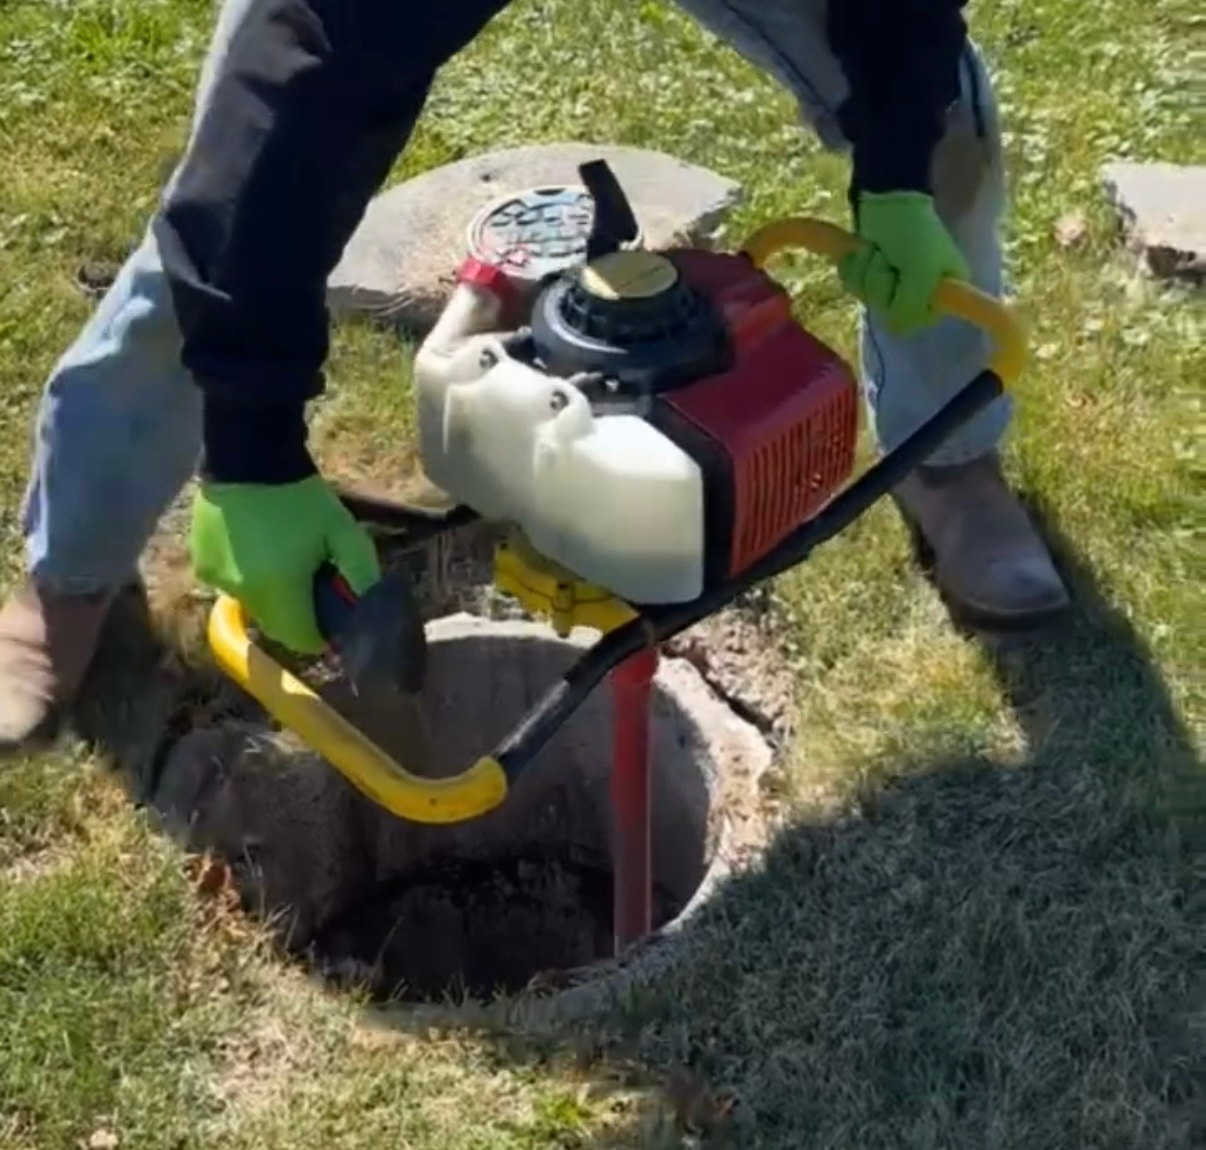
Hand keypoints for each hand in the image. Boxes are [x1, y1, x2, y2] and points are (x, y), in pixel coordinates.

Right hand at [190, 475, 379, 654]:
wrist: (248, 455)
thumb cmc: (302, 497)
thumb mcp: (344, 532)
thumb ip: (362, 574)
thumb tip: (370, 607)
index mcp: (281, 590)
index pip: (303, 640)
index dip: (322, 635)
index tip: (333, 614)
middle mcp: (244, 593)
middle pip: (277, 625)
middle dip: (298, 614)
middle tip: (313, 581)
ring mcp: (217, 580)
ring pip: (254, 605)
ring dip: (272, 594)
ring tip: (285, 558)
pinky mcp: (202, 563)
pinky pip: (232, 584)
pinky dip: (248, 576)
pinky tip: (257, 546)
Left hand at [840, 191, 969, 334]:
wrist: (887, 196)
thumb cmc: (913, 231)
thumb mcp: (922, 271)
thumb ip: (913, 305)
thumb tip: (896, 327)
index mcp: (943, 290)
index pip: (917, 319)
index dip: (903, 304)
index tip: (903, 282)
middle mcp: (919, 289)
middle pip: (887, 308)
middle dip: (880, 282)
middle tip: (889, 258)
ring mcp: (892, 280)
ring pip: (867, 295)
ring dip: (866, 270)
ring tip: (877, 249)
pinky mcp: (870, 270)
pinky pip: (853, 283)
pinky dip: (854, 265)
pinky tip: (863, 249)